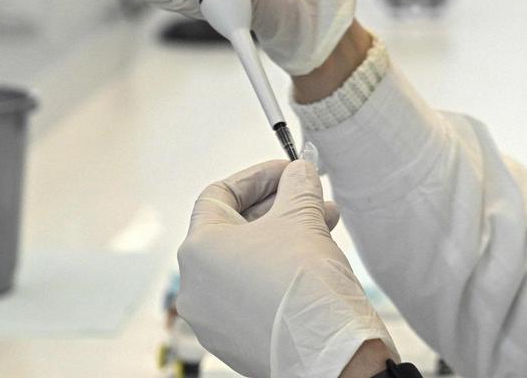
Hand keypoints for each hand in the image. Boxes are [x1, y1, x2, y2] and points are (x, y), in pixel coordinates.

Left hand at [177, 160, 397, 376]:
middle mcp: (195, 284)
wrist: (331, 354)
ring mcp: (211, 316)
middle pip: (233, 228)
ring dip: (282, 236)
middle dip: (276, 206)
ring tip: (322, 223)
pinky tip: (310, 257)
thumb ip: (296, 184)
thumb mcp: (302, 217)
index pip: (219, 195)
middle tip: (308, 196)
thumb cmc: (306, 286)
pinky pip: (249, 290)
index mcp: (198, 249)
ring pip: (244, 260)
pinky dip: (274, 269)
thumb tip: (299, 171)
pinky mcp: (232, 338)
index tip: (287, 171)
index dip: (257, 177)